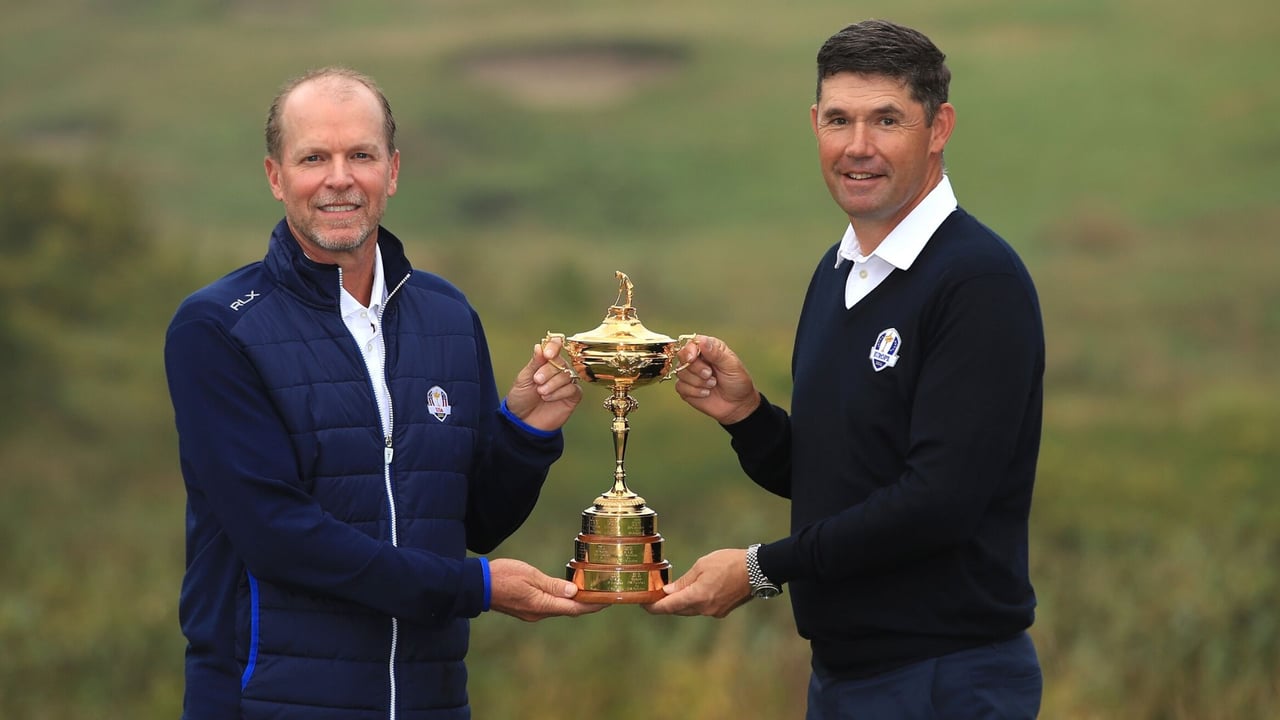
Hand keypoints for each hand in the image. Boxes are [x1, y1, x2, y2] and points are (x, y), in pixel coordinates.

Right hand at [487, 558, 607, 621]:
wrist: (477, 586)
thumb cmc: (502, 576)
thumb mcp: (529, 575)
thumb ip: (552, 585)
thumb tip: (574, 591)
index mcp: (541, 605)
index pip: (574, 608)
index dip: (592, 605)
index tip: (608, 600)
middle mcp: (539, 613)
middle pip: (570, 610)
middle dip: (588, 603)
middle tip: (604, 593)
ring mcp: (532, 613)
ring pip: (560, 608)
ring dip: (576, 602)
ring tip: (591, 591)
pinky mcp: (527, 609)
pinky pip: (550, 606)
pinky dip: (563, 600)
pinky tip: (569, 592)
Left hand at [503, 336, 582, 431]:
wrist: (523, 421)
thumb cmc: (521, 399)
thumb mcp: (523, 379)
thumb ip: (534, 363)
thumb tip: (540, 346)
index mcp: (545, 363)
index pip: (555, 347)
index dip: (554, 346)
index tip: (548, 353)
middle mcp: (558, 371)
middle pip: (561, 362)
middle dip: (548, 371)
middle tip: (537, 381)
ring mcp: (566, 383)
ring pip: (568, 375)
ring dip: (553, 383)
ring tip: (541, 392)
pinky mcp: (573, 396)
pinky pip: (573, 389)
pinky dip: (560, 392)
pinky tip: (549, 398)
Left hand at [642, 548, 751, 617]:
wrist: (757, 570)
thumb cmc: (729, 563)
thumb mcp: (702, 565)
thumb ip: (684, 581)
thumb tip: (669, 592)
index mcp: (698, 596)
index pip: (668, 607)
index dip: (653, 607)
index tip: (643, 605)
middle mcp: (705, 609)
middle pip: (678, 610)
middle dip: (665, 604)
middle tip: (653, 596)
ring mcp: (714, 611)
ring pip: (690, 610)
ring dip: (679, 604)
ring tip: (670, 593)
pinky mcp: (722, 610)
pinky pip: (701, 608)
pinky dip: (693, 602)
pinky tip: (690, 593)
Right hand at [673, 335, 760, 424]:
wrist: (737, 404)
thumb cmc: (737, 382)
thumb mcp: (731, 365)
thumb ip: (716, 353)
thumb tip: (702, 341)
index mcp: (709, 349)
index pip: (692, 343)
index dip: (689, 350)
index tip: (692, 358)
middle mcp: (698, 359)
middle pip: (683, 357)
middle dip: (696, 368)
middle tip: (710, 375)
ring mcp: (690, 373)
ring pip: (681, 372)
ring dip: (698, 382)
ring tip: (712, 385)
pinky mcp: (686, 387)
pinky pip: (680, 386)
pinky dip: (694, 391)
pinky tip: (706, 393)